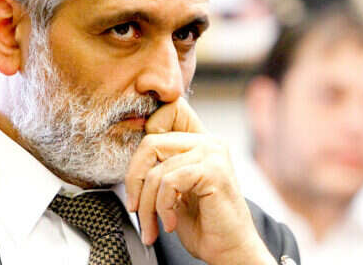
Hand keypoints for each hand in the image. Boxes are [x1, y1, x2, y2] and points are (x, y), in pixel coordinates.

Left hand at [125, 97, 276, 263]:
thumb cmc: (203, 224)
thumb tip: (132, 158)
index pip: (168, 112)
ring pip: (156, 170)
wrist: (230, 251)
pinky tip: (171, 223)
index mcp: (199, 141)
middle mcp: (209, 142)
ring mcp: (213, 153)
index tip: (138, 174)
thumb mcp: (174, 189)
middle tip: (134, 207)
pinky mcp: (213, 170)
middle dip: (134, 180)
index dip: (145, 134)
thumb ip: (160, 166)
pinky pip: (169, 183)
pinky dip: (163, 207)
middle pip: (150, 142)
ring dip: (147, 205)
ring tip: (153, 225)